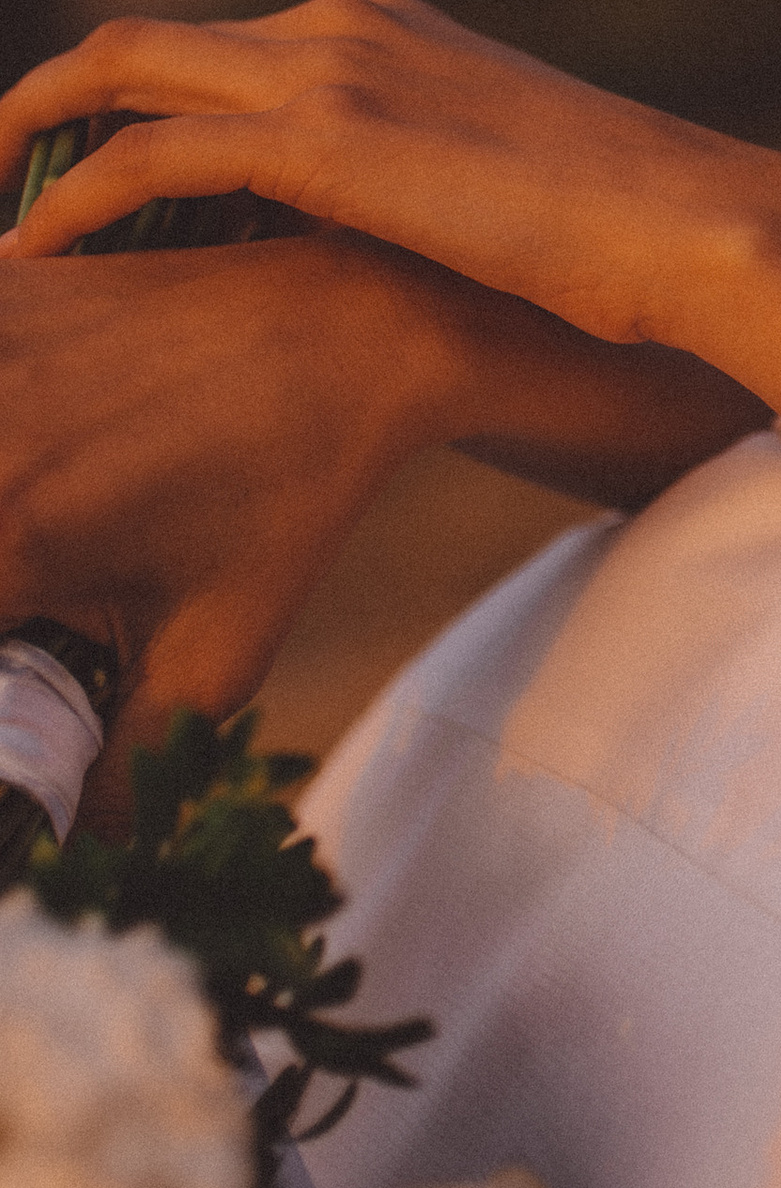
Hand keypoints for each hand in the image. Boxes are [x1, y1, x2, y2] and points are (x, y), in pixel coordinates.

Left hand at [0, 0, 780, 351]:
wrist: (690, 222)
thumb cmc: (623, 236)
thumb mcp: (498, 192)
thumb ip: (421, 194)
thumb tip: (379, 264)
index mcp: (385, 30)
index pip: (216, 47)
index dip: (125, 106)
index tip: (68, 180)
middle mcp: (342, 25)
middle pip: (141, 43)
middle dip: (43, 107)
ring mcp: (329, 68)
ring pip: (120, 70)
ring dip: (28, 138)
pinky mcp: (321, 136)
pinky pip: (147, 152)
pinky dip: (70, 202)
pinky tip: (28, 259)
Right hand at [0, 231, 457, 753]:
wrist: (340, 328)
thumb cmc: (287, 493)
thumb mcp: (217, 651)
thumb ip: (133, 768)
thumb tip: (80, 859)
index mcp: (11, 538)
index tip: (16, 650)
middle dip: (0, 589)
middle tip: (34, 585)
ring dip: (1, 508)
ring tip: (39, 532)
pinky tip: (24, 444)